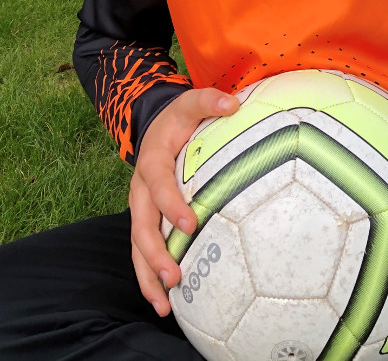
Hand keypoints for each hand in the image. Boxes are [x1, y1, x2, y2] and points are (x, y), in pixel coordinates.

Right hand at [129, 87, 238, 315]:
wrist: (155, 126)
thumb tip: (234, 103)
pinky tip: (165, 303)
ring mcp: (140, 208)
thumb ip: (208, 100)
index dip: (171, 204)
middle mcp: (140, 189)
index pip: (158, 184)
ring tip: (165, 303)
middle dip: (155, 253)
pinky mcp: (146, 221)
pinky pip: (142, 252)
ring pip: (137, 246)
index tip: (190, 223)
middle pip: (141, 225)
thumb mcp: (190, 103)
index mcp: (152, 161)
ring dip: (148, 275)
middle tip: (175, 275)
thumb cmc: (179, 118)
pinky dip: (149, 278)